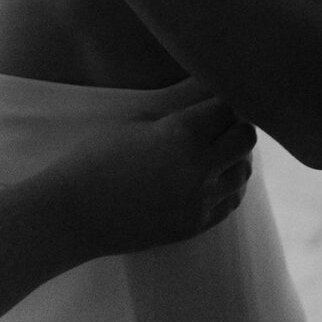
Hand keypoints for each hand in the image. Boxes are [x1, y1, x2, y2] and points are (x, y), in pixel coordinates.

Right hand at [50, 94, 254, 258]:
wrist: (75, 214)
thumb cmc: (96, 159)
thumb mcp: (135, 122)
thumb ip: (177, 111)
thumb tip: (208, 96)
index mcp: (183, 133)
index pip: (228, 108)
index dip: (223, 99)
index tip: (215, 97)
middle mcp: (200, 167)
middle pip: (246, 137)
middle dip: (235, 125)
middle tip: (218, 122)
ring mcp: (201, 200)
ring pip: (243, 171)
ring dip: (234, 156)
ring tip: (215, 150)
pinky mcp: (196, 225)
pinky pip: (230, 201)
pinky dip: (227, 185)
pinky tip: (211, 177)